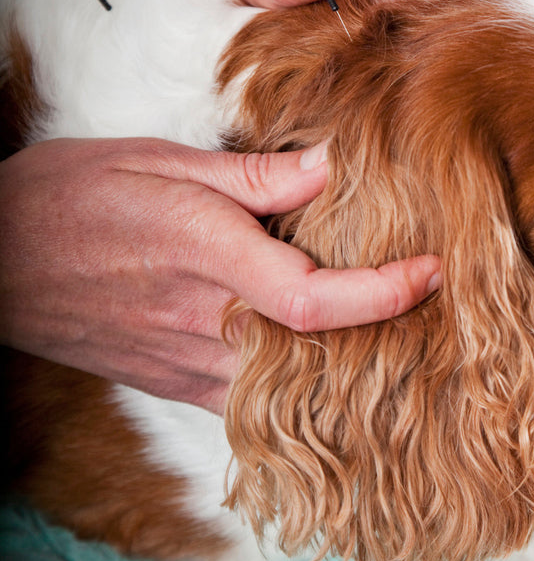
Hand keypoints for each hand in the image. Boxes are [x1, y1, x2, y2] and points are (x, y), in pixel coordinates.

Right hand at [0, 139, 439, 413]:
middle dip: (384, 336)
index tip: (432, 271)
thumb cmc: (71, 195)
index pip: (313, 297)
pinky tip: (321, 358)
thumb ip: (251, 175)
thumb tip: (330, 168)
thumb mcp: (158, 161)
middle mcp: (201, 318)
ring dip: (344, 366)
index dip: (385, 293)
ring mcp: (184, 362)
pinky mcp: (171, 382)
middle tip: (436, 309)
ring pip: (288, 389)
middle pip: (316, 352)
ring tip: (393, 332)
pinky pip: (249, 400)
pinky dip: (294, 385)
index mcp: (204, 251)